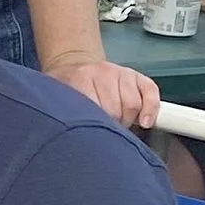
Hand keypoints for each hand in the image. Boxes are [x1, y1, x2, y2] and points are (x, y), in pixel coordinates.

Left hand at [45, 56, 161, 128]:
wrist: (74, 64)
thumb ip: (59, 113)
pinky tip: (143, 122)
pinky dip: (150, 110)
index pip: (91, 110)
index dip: (93, 128)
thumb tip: (65, 133)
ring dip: (127, 120)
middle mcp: (101, 73)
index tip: (93, 139)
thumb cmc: (66, 88)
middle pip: (114, 110)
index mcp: (77, 78)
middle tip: (102, 132)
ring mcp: (120, 72)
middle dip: (110, 127)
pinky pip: (150, 93)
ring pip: (133, 105)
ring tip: (114, 124)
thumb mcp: (53, 98)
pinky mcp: (137, 76)